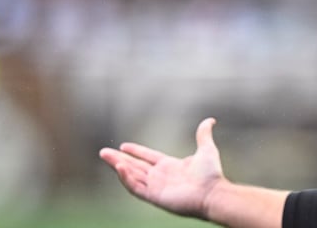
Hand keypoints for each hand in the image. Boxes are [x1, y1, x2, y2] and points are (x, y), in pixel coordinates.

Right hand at [99, 117, 224, 218]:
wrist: (213, 192)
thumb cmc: (211, 174)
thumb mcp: (206, 149)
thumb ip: (203, 135)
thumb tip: (210, 120)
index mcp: (170, 166)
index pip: (148, 158)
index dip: (136, 151)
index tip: (123, 146)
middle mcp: (160, 177)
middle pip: (135, 166)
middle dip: (119, 159)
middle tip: (103, 152)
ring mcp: (156, 187)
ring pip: (132, 175)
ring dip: (118, 166)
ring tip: (105, 156)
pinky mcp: (154, 196)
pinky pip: (136, 188)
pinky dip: (127, 178)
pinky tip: (119, 167)